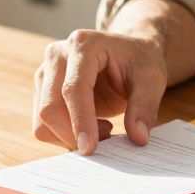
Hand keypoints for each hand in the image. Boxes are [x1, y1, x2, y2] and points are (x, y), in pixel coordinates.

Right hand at [33, 29, 167, 154]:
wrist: (129, 55)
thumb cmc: (139, 62)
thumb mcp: (152, 80)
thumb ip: (145, 107)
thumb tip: (138, 137)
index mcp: (84, 44)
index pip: (73, 88)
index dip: (80, 121)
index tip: (90, 148)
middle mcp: (57, 54)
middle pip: (50, 107)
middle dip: (73, 134)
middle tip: (108, 137)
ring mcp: (45, 72)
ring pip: (41, 120)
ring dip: (69, 136)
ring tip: (103, 128)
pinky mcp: (42, 89)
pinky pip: (42, 124)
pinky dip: (64, 134)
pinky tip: (90, 124)